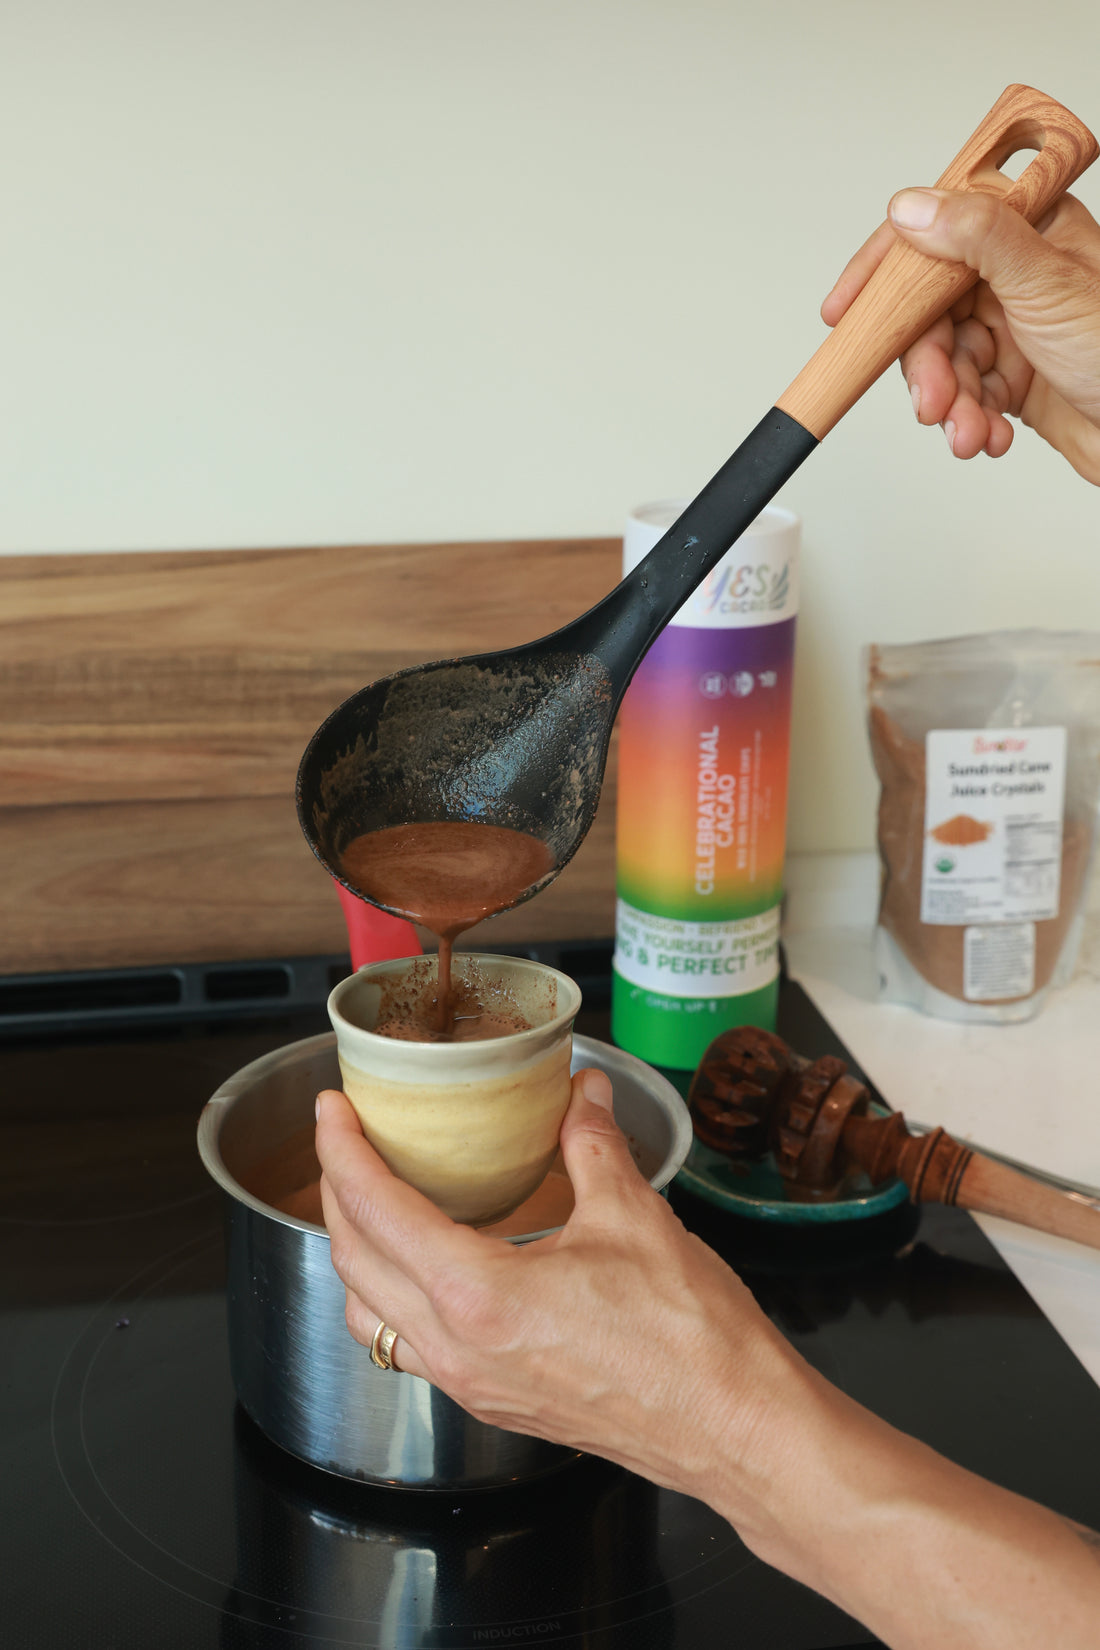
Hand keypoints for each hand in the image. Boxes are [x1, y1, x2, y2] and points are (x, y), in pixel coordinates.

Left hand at [315, 1066, 807, 1520]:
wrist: (734, 1429)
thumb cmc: (691, 1339)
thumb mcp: (635, 1216)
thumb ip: (593, 1144)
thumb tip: (580, 1094)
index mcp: (478, 1295)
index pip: (376, 1210)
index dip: (342, 1151)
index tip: (330, 1110)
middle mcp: (458, 1347)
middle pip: (354, 1263)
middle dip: (334, 1193)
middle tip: (342, 1141)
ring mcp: (471, 1383)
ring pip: (370, 1315)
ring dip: (354, 1253)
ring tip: (369, 1200)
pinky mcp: (494, 1401)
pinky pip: (410, 1348)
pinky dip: (391, 1298)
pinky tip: (423, 1268)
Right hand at [822, 187, 1099, 482]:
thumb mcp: (1048, 284)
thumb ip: (977, 240)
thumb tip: (913, 207)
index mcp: (1030, 232)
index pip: (938, 233)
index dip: (886, 270)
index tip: (846, 308)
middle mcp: (1019, 276)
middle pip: (932, 313)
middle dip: (928, 364)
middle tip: (933, 400)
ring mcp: (1015, 329)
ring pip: (947, 362)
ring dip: (952, 403)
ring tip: (969, 430)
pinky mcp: (1015, 380)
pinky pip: (967, 396)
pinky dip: (970, 420)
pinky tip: (988, 435)